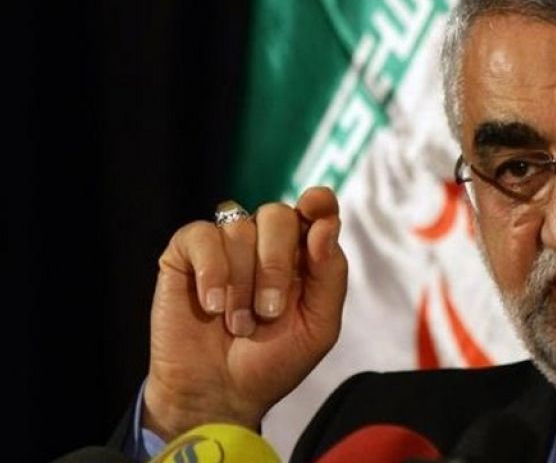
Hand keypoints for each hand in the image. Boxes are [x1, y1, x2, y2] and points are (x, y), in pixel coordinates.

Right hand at [143, 186, 347, 439]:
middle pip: (277, 214)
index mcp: (303, 254)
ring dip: (242, 283)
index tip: (316, 205)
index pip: (315, 209)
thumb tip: (327, 224)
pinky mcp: (185, 255)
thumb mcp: (318, 326)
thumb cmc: (273, 360)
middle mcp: (265, 242)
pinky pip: (200, 235)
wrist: (221, 393)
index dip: (318, 202)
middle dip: (275, 264)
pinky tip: (212, 305)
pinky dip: (211, 272)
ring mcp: (224, 245)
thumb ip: (330, 274)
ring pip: (239, 229)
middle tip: (269, 311)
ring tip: (239, 324)